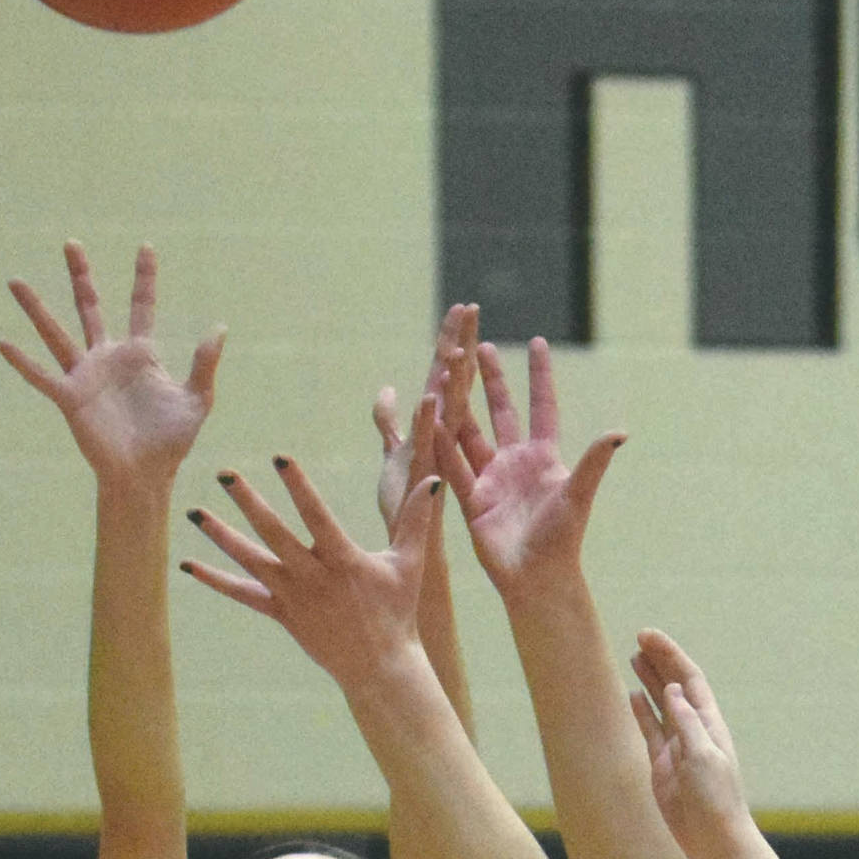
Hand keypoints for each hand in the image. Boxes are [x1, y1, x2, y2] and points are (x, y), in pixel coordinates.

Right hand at [0, 242, 224, 487]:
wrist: (147, 474)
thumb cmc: (172, 440)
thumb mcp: (197, 399)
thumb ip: (204, 364)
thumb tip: (219, 328)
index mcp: (141, 354)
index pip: (142, 306)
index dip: (144, 278)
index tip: (146, 247)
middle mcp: (109, 357)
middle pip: (92, 307)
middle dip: (82, 276)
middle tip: (71, 242)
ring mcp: (86, 375)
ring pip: (57, 333)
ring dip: (36, 309)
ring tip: (15, 282)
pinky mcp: (70, 398)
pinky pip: (42, 376)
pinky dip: (22, 361)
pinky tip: (2, 342)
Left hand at [181, 455, 442, 690]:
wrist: (380, 665)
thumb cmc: (398, 610)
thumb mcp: (410, 564)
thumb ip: (415, 520)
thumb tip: (430, 481)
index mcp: (344, 560)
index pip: (316, 515)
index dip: (298, 486)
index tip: (280, 458)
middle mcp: (313, 577)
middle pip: (274, 534)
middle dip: (249, 502)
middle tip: (226, 474)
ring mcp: (293, 597)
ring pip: (250, 561)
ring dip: (221, 536)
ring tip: (195, 512)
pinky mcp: (281, 614)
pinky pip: (243, 595)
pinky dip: (215, 580)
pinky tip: (190, 563)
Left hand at [374, 303, 476, 539]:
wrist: (417, 552)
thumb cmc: (410, 507)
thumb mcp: (392, 457)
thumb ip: (389, 423)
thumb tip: (387, 391)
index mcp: (438, 426)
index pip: (446, 373)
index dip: (455, 340)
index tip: (464, 307)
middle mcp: (445, 436)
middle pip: (456, 381)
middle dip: (464, 344)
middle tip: (471, 307)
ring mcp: (441, 455)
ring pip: (450, 408)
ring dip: (455, 377)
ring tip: (460, 343)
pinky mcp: (432, 478)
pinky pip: (432, 445)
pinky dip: (431, 420)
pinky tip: (432, 394)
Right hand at [434, 337, 624, 597]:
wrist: (536, 577)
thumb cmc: (562, 538)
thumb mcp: (577, 494)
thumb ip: (593, 461)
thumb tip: (619, 432)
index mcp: (544, 457)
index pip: (542, 406)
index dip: (540, 375)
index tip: (536, 342)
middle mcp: (515, 462)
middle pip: (501, 411)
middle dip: (490, 380)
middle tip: (479, 345)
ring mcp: (491, 478)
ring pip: (470, 433)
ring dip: (458, 405)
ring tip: (445, 372)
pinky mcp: (471, 498)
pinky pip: (452, 465)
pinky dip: (441, 442)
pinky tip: (429, 416)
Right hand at [629, 629, 755, 858]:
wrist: (715, 839)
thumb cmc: (716, 799)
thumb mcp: (704, 757)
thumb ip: (687, 722)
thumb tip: (672, 691)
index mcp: (709, 723)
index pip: (688, 679)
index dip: (670, 655)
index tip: (648, 636)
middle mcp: (694, 729)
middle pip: (674, 685)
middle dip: (659, 660)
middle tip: (639, 636)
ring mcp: (678, 746)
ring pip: (661, 704)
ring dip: (649, 680)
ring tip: (634, 656)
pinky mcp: (664, 765)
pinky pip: (651, 730)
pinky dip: (642, 711)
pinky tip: (633, 695)